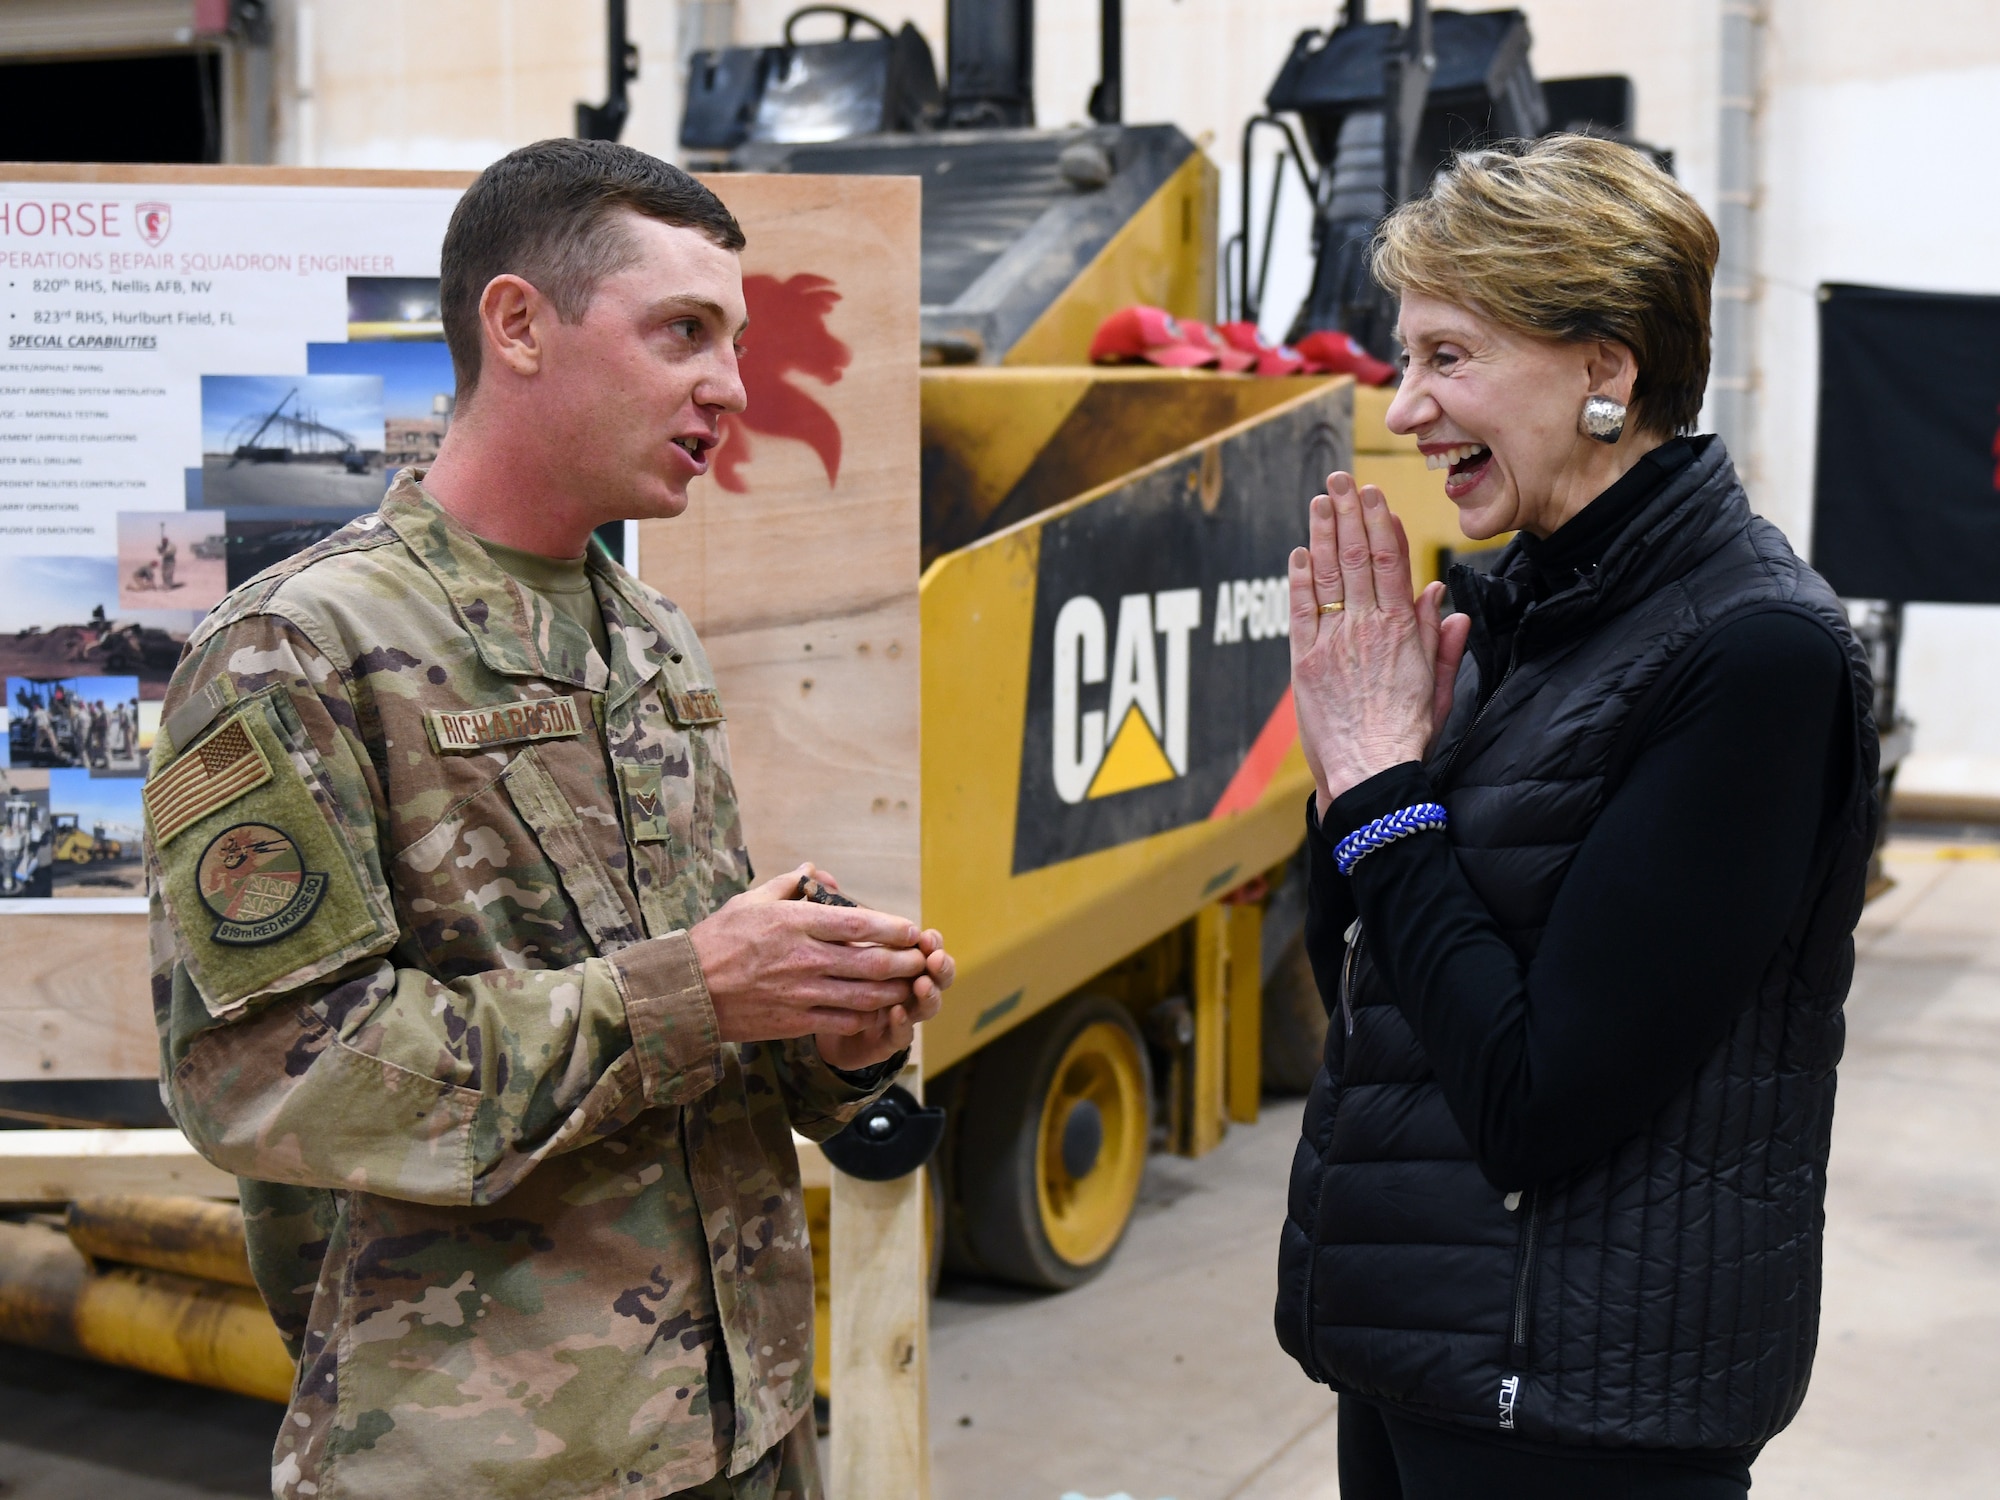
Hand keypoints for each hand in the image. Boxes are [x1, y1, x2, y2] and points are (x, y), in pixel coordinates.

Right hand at [688, 864, 941, 1058]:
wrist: (687, 991)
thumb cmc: (718, 940)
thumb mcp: (752, 900)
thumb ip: (790, 884)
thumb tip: (819, 873)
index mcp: (796, 922)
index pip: (859, 923)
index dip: (893, 928)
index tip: (911, 929)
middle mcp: (805, 957)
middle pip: (872, 962)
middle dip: (906, 962)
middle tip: (923, 960)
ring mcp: (802, 992)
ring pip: (865, 995)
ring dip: (895, 992)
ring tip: (912, 986)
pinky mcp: (796, 1021)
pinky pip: (844, 1021)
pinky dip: (868, 1016)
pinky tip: (879, 1011)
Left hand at [816, 923, 953, 1071]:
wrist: (815, 1026)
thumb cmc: (830, 976)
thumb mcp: (834, 946)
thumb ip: (843, 924)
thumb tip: (832, 883)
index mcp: (902, 962)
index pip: (928, 949)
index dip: (933, 943)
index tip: (926, 937)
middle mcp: (908, 989)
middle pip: (938, 978)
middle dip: (941, 968)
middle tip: (935, 959)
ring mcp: (901, 1017)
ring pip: (927, 1007)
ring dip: (928, 994)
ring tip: (921, 984)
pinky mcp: (885, 1043)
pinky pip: (901, 1036)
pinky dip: (902, 1024)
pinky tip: (896, 1013)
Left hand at [1288, 472, 1470, 812]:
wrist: (1371, 773)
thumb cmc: (1407, 735)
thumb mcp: (1438, 685)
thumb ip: (1438, 638)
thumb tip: (1441, 595)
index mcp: (1401, 630)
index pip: (1392, 563)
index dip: (1382, 524)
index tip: (1376, 495)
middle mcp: (1366, 628)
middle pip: (1357, 558)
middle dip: (1349, 515)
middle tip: (1341, 480)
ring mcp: (1333, 642)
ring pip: (1327, 576)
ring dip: (1322, 534)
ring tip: (1321, 501)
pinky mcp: (1305, 661)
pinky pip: (1301, 610)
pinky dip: (1299, 578)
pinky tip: (1300, 552)